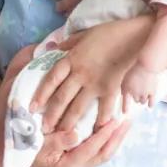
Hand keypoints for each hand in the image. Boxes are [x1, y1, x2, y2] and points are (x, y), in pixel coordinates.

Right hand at [28, 120, 130, 166]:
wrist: (17, 156)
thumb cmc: (26, 147)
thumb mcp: (39, 143)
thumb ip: (58, 140)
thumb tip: (75, 135)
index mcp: (68, 166)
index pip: (92, 149)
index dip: (105, 134)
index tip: (115, 120)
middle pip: (104, 153)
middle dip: (117, 137)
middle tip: (128, 120)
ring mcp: (79, 165)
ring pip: (103, 153)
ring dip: (115, 138)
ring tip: (125, 123)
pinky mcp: (79, 159)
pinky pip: (98, 150)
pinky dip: (107, 139)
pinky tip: (113, 128)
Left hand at [29, 16, 152, 133]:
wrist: (133, 36)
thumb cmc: (109, 32)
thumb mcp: (84, 34)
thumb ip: (68, 43)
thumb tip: (55, 48)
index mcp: (71, 59)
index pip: (51, 79)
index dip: (41, 94)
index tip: (33, 107)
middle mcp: (80, 74)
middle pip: (61, 98)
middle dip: (52, 116)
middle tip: (44, 129)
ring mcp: (95, 83)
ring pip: (78, 107)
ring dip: (69, 122)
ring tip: (62, 134)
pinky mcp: (111, 88)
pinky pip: (104, 108)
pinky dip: (100, 121)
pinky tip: (95, 131)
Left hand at [121, 63, 157, 107]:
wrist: (147, 66)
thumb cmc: (135, 69)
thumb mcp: (126, 77)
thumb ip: (124, 86)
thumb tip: (124, 94)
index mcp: (127, 89)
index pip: (125, 101)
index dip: (125, 107)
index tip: (125, 113)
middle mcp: (135, 93)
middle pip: (135, 100)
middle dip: (136, 97)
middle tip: (138, 93)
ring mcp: (144, 94)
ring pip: (143, 101)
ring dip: (142, 99)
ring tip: (144, 95)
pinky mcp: (152, 92)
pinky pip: (151, 102)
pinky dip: (150, 104)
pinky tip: (150, 107)